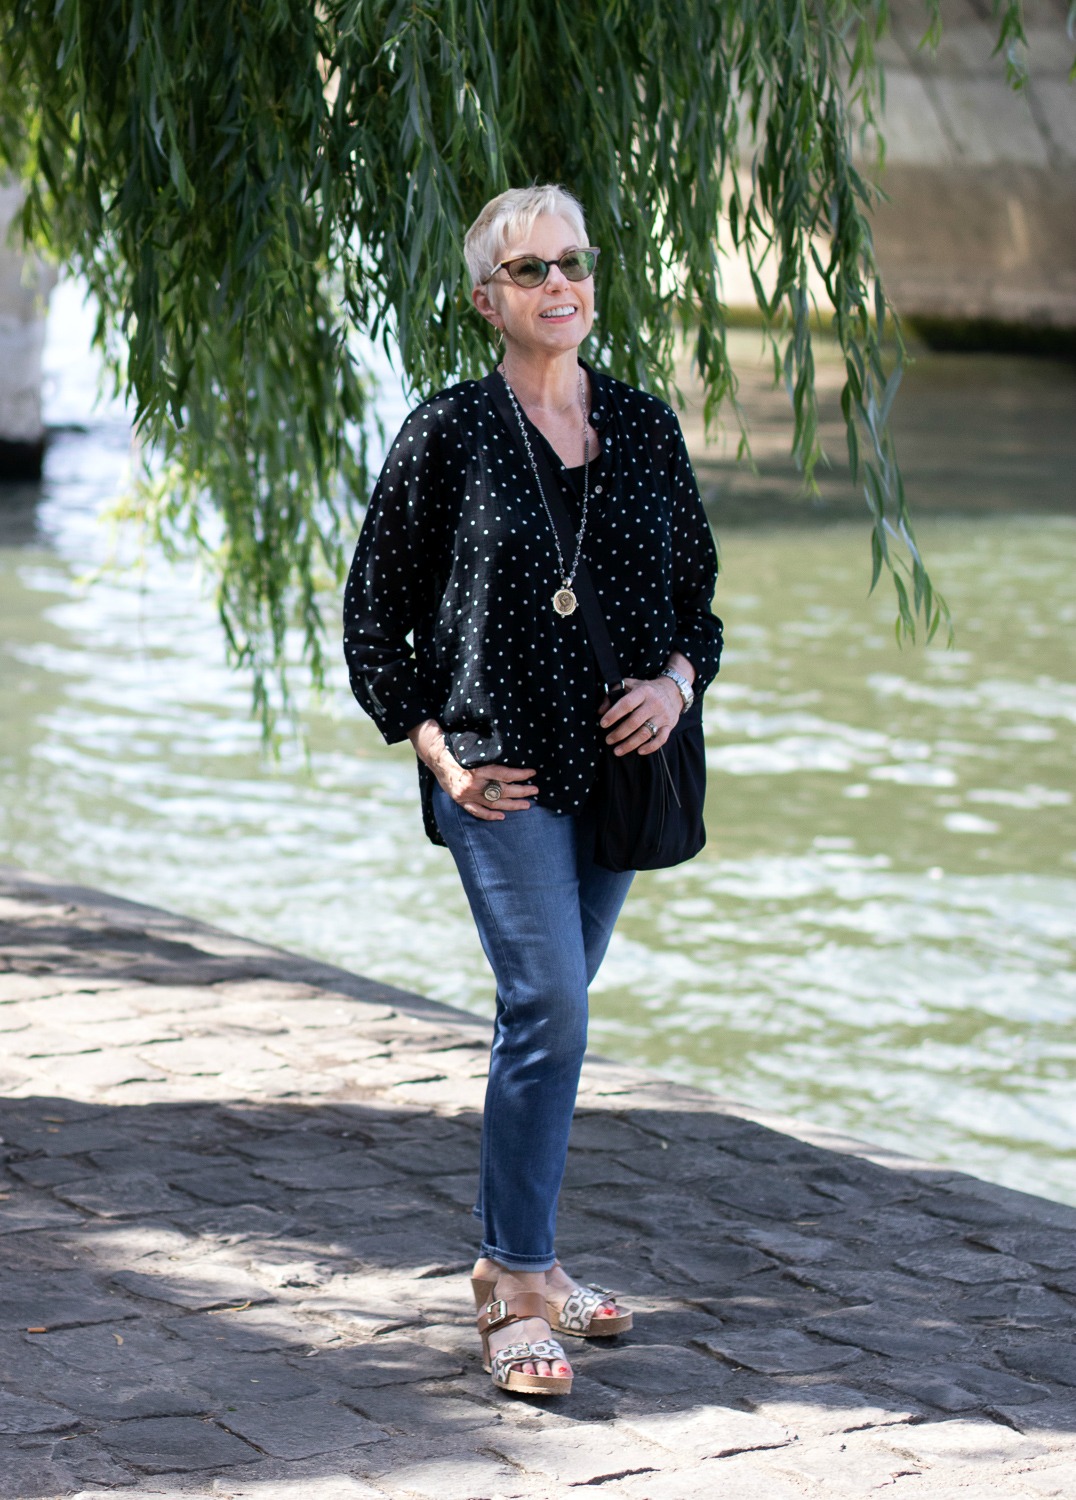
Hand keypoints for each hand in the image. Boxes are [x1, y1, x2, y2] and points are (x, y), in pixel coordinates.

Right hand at [407, 720, 537, 819]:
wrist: (436, 756)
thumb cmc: (457, 749)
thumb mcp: (474, 750)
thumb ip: (490, 757)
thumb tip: (512, 758)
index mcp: (479, 769)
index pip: (505, 774)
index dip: (521, 775)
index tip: (532, 773)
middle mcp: (474, 784)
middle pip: (503, 791)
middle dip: (521, 791)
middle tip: (535, 791)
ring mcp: (467, 794)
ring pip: (493, 803)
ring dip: (511, 805)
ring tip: (526, 804)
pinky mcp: (461, 800)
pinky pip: (477, 811)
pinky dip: (489, 815)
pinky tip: (502, 816)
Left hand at [599, 675, 682, 756]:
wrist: (673, 690)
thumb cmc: (647, 689)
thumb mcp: (630, 685)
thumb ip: (613, 694)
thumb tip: (601, 711)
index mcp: (643, 691)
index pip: (626, 704)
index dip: (613, 715)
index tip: (603, 724)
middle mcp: (654, 703)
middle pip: (634, 722)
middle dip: (619, 733)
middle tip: (608, 740)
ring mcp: (662, 716)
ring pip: (645, 733)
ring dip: (630, 744)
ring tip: (617, 750)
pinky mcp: (669, 726)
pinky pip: (661, 740)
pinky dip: (650, 747)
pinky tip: (639, 751)